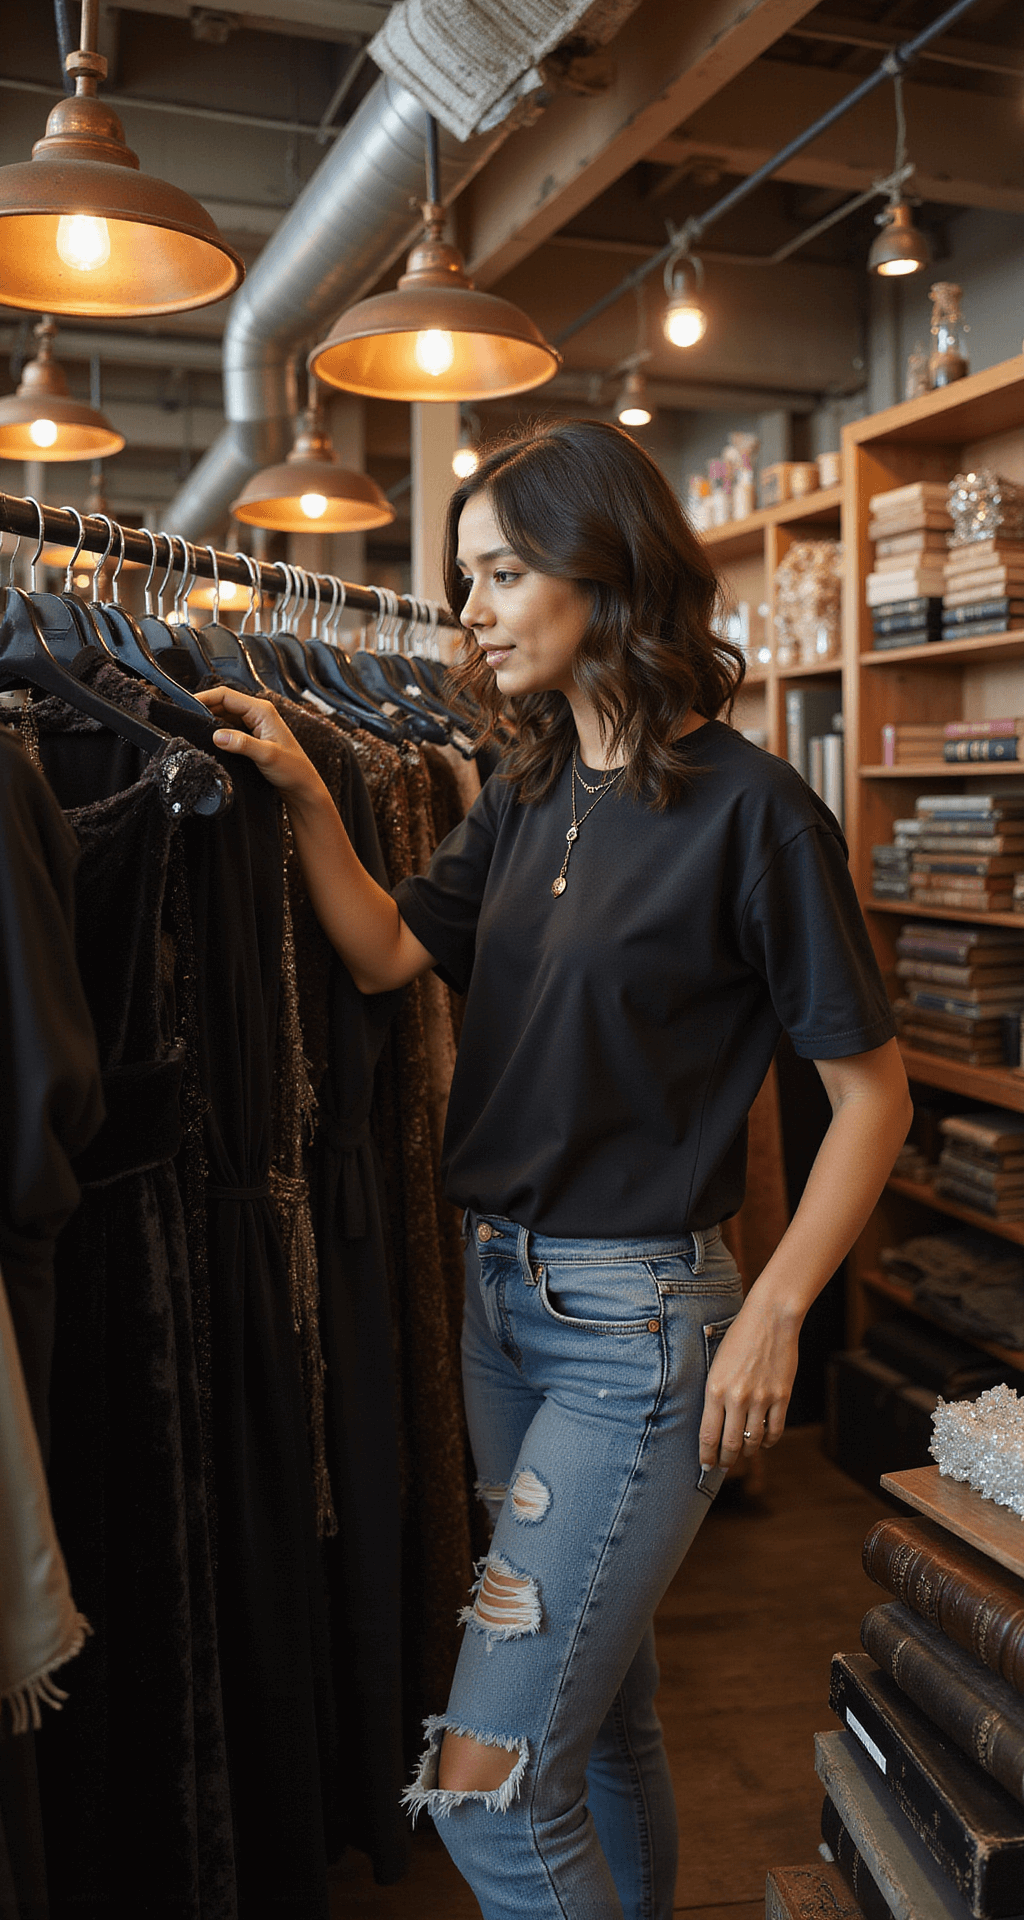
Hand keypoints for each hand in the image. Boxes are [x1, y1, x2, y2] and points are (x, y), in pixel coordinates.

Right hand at [196, 686, 322, 803]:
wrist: (302, 786)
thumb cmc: (294, 769)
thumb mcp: (266, 755)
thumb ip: (242, 744)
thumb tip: (218, 735)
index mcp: (262, 710)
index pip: (226, 695)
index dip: (204, 698)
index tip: (187, 705)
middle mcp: (258, 713)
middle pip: (223, 703)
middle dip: (204, 709)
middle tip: (187, 719)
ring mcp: (254, 724)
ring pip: (224, 716)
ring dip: (210, 721)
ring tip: (195, 729)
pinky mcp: (250, 736)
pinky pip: (229, 728)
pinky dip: (217, 732)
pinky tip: (210, 740)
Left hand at [697, 1294, 799, 1470]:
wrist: (770, 1319)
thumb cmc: (739, 1338)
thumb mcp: (716, 1365)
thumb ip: (714, 1394)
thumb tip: (713, 1425)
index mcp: (715, 1389)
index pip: (708, 1436)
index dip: (707, 1456)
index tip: (706, 1465)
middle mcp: (737, 1398)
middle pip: (730, 1444)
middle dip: (725, 1460)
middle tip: (723, 1466)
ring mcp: (761, 1399)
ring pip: (752, 1441)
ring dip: (746, 1452)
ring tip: (742, 1453)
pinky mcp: (782, 1397)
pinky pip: (774, 1431)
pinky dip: (767, 1441)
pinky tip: (762, 1441)